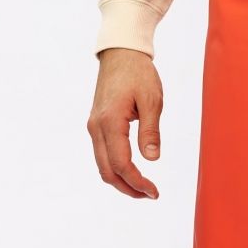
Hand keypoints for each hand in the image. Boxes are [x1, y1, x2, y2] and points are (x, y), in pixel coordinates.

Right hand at [88, 47, 163, 197]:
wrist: (120, 53)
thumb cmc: (139, 73)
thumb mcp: (152, 100)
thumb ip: (150, 130)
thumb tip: (152, 159)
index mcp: (110, 122)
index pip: (121, 164)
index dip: (137, 182)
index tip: (154, 192)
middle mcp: (96, 127)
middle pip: (107, 171)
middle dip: (128, 188)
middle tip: (151, 195)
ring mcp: (94, 126)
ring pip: (102, 165)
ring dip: (121, 180)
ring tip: (143, 188)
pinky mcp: (96, 124)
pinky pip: (102, 154)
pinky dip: (115, 168)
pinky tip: (131, 171)